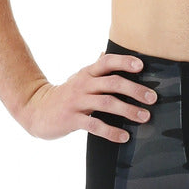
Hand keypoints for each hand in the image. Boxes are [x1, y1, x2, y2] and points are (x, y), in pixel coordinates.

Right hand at [24, 51, 156, 142]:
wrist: (36, 110)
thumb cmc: (66, 95)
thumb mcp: (80, 78)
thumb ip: (96, 68)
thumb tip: (107, 51)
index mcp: (87, 73)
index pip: (106, 62)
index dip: (124, 62)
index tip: (141, 66)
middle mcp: (83, 85)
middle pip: (112, 83)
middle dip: (134, 90)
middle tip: (152, 98)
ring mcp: (77, 102)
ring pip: (106, 103)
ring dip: (128, 110)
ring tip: (144, 117)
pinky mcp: (72, 120)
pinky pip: (94, 125)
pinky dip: (111, 131)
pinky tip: (124, 136)